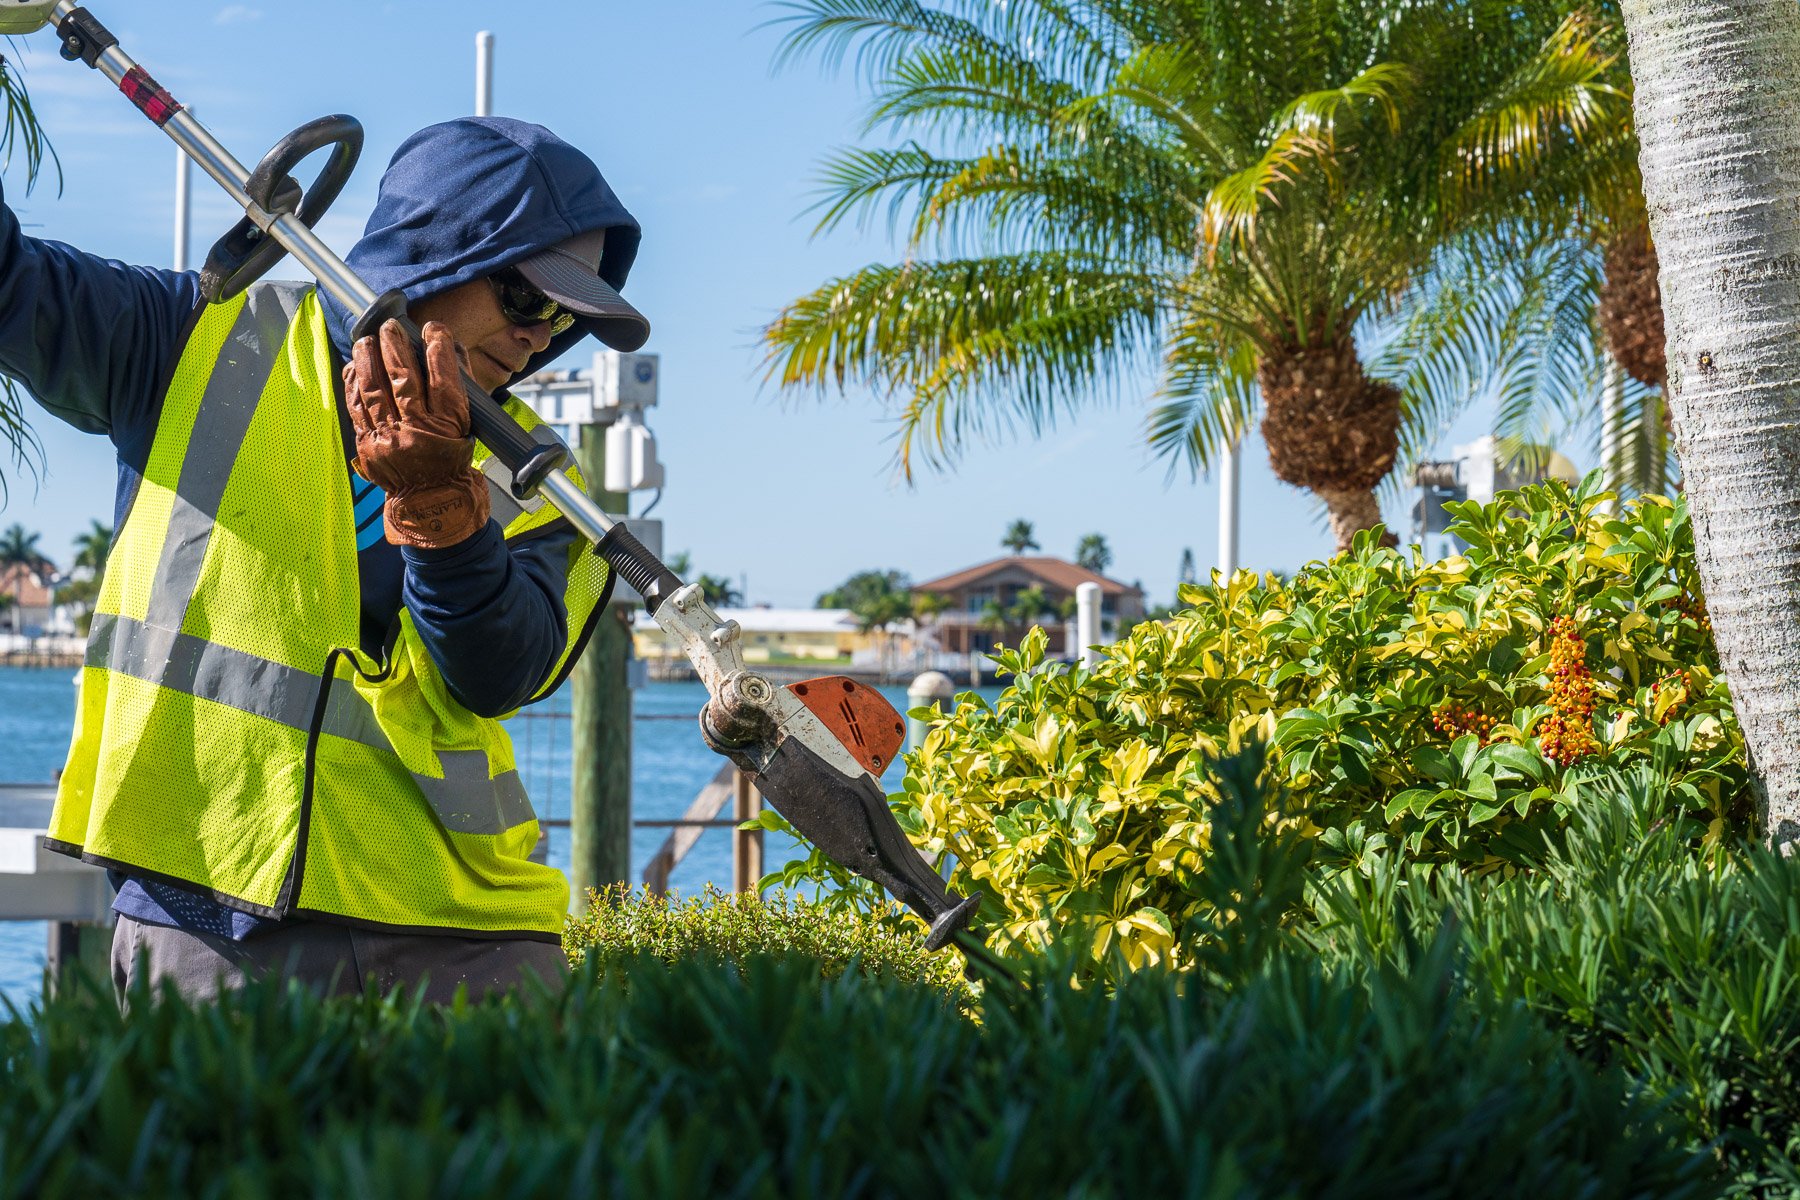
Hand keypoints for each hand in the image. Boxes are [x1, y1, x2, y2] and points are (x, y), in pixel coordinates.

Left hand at [344, 319, 490, 548]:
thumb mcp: (467, 427)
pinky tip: (355, 367)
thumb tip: (446, 350)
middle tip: (391, 328)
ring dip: (368, 359)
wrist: (433, 504)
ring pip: (374, 389)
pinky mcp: (368, 445)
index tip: (433, 330)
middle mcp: (417, 430)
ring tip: (368, 340)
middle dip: (395, 346)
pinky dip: (354, 383)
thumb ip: (458, 389)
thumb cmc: (453, 464)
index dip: (437, 347)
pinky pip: (356, 407)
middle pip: (403, 378)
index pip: (442, 376)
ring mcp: (389, 438)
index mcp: (448, 426)